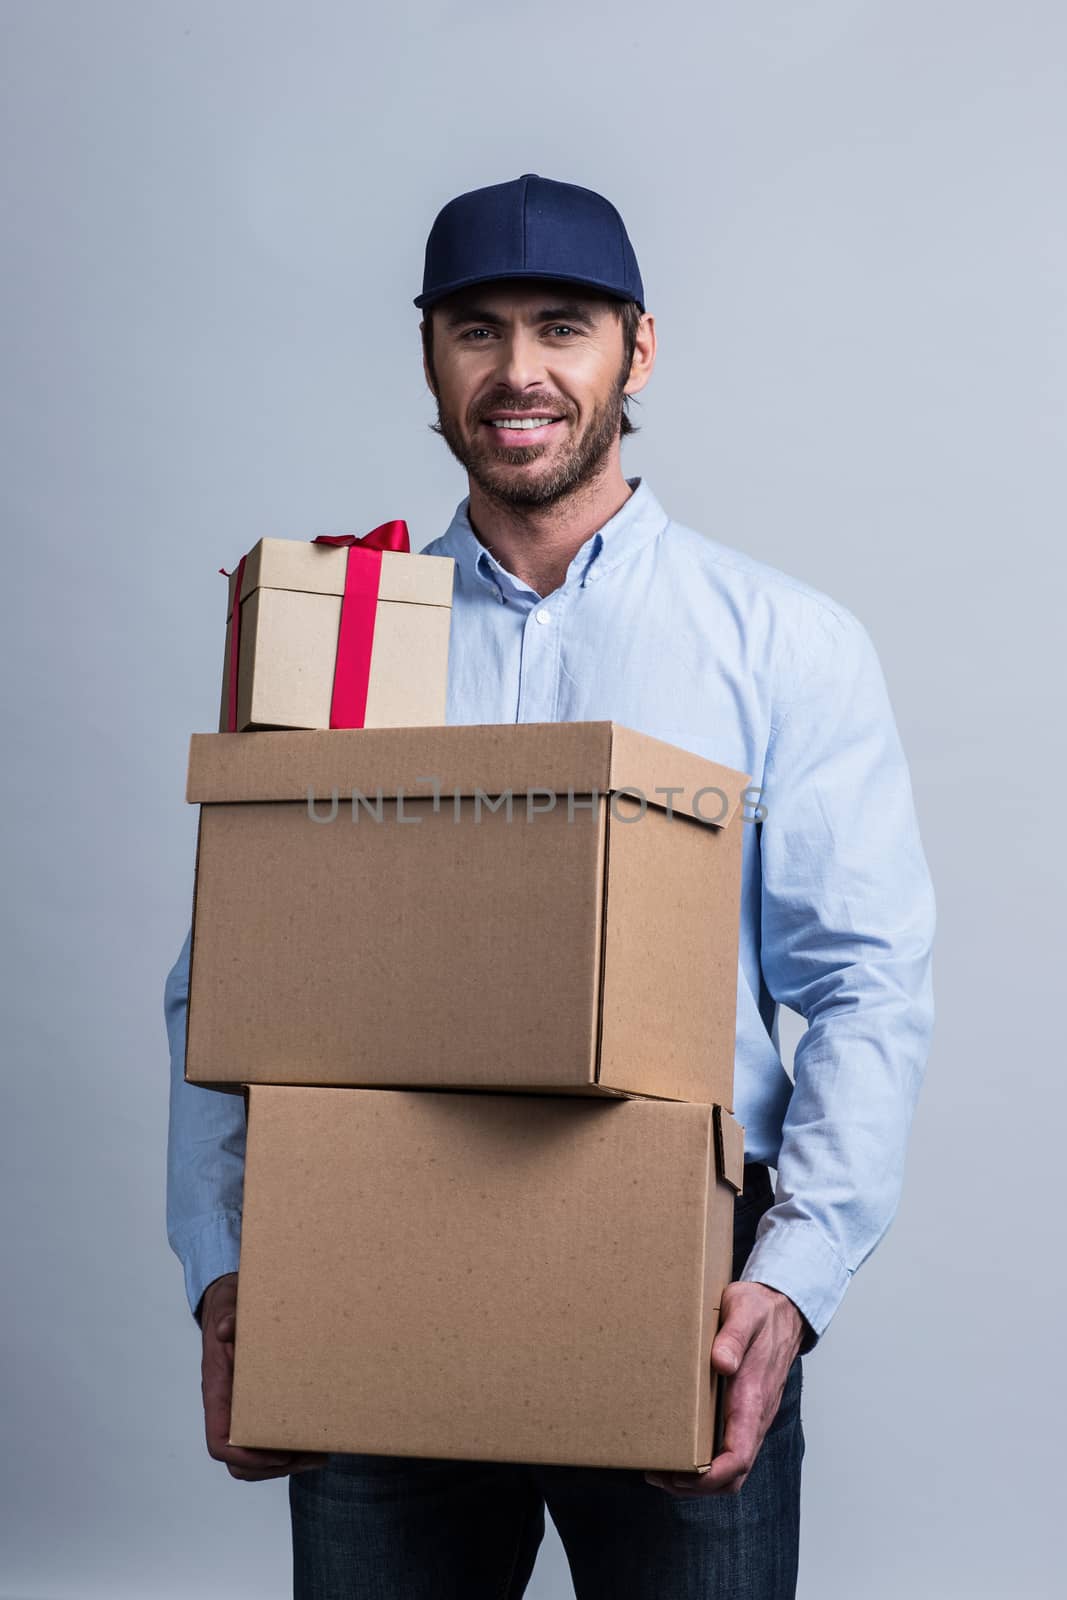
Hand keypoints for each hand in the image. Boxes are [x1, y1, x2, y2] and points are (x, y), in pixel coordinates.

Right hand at [200, 1272, 328, 1481]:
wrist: (228, 1307)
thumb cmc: (227, 1312)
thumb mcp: (228, 1309)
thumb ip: (228, 1318)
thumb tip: (226, 1328)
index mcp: (217, 1394)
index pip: (219, 1442)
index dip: (245, 1455)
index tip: (277, 1453)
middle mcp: (227, 1410)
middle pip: (240, 1462)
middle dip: (274, 1466)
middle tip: (310, 1456)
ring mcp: (242, 1411)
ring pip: (256, 1458)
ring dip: (287, 1463)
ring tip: (319, 1455)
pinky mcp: (259, 1406)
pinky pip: (268, 1440)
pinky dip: (290, 1448)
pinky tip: (316, 1439)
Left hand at [644, 1281, 803, 1497]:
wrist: (782, 1308)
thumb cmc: (761, 1311)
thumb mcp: (744, 1312)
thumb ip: (733, 1336)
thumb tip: (721, 1362)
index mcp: (754, 1398)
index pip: (740, 1457)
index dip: (712, 1477)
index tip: (682, 1478)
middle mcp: (755, 1416)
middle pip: (734, 1475)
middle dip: (698, 1487)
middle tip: (659, 1477)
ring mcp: (751, 1417)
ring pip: (732, 1467)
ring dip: (700, 1480)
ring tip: (662, 1470)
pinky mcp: (744, 1411)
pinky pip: (730, 1448)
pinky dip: (706, 1461)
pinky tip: (680, 1447)